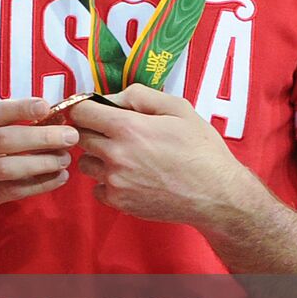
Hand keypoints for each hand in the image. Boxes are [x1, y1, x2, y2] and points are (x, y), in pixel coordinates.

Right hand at [0, 97, 75, 232]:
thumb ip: (0, 125)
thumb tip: (48, 114)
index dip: (21, 108)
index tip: (47, 106)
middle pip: (5, 140)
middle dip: (41, 136)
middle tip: (70, 136)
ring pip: (9, 167)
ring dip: (41, 163)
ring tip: (65, 160)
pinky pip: (13, 190)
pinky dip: (38, 185)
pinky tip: (57, 179)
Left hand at [70, 84, 254, 226]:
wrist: (217, 194)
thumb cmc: (201, 149)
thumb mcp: (177, 108)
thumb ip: (138, 95)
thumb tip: (110, 98)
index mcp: (127, 127)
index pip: (80, 113)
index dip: (85, 108)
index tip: (93, 111)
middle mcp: (115, 155)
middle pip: (79, 137)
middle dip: (91, 131)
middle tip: (113, 133)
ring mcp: (115, 181)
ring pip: (85, 163)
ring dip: (97, 157)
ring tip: (123, 156)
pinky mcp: (119, 202)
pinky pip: (96, 188)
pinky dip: (106, 182)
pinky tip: (129, 177)